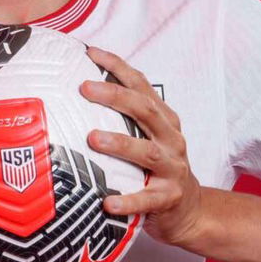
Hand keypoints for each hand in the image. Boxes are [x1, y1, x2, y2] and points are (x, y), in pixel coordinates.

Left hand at [81, 47, 203, 249]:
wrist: (189, 208)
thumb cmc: (157, 167)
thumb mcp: (146, 136)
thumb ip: (121, 118)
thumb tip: (71, 94)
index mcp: (163, 119)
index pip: (140, 85)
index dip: (117, 67)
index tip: (90, 53)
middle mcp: (171, 138)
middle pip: (145, 111)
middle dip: (116, 96)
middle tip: (85, 88)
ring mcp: (173, 168)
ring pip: (148, 153)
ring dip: (120, 143)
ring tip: (92, 138)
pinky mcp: (169, 198)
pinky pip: (147, 200)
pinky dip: (128, 201)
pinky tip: (107, 203)